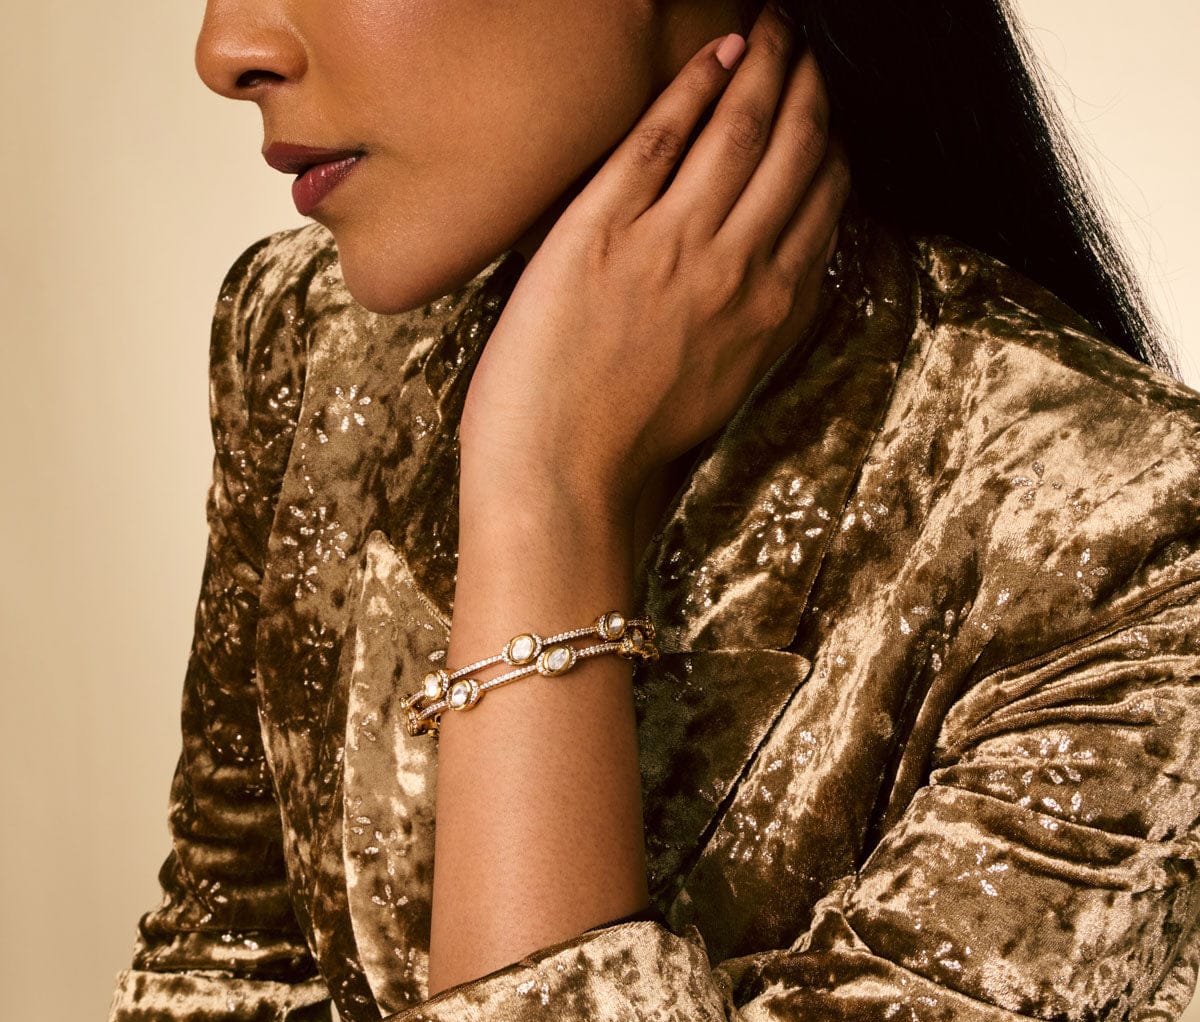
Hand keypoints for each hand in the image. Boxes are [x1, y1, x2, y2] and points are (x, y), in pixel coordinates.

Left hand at [458, 2, 850, 521]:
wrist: (560, 475)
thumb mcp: (724, 390)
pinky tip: (717, 52)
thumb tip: (778, 278)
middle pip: (796, 153)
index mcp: (770, 311)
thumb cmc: (630, 444)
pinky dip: (697, 85)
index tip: (827, 118)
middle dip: (810, 88)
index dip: (831, 147)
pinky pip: (664, 137)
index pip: (823, 204)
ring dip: (767, 65)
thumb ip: (758, 326)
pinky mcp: (605, 229)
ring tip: (774, 28)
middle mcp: (738, 269)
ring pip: (742, 130)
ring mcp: (674, 245)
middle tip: (809, 48)